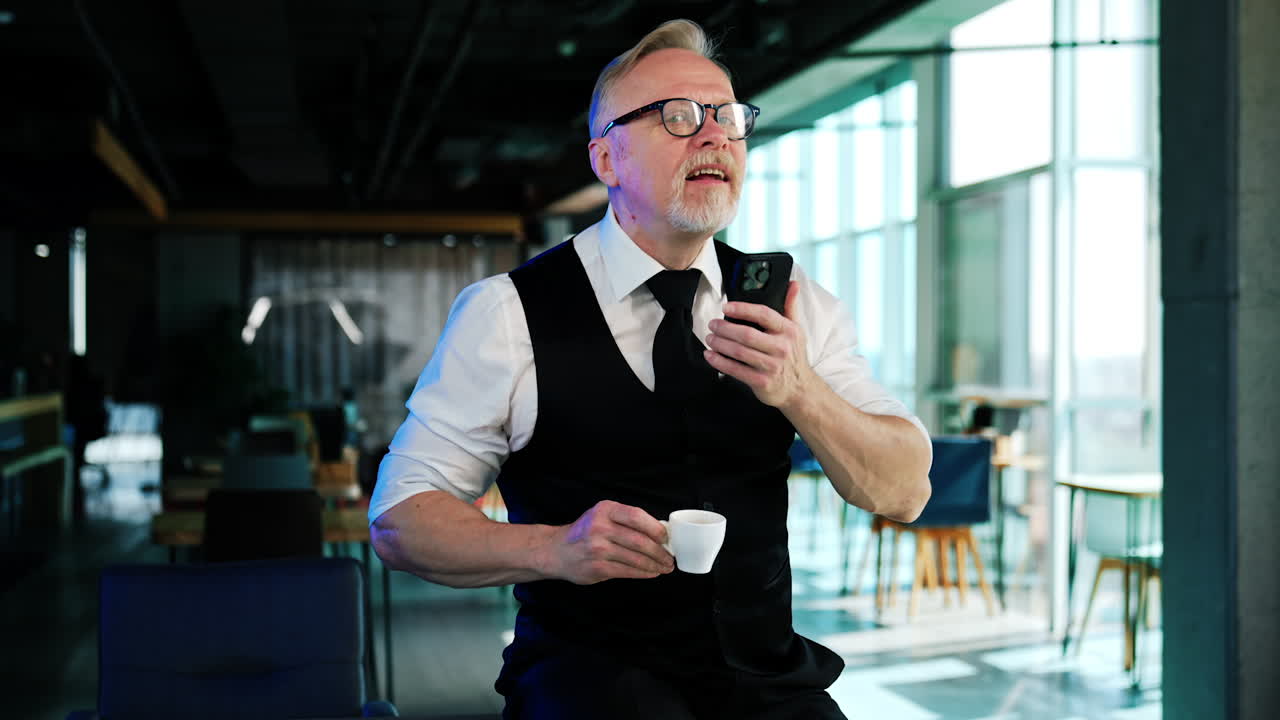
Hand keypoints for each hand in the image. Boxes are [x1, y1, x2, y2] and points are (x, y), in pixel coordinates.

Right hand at [546, 500, 673, 584]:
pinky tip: (651, 573)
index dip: (656, 529)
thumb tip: (659, 533)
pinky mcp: (597, 567)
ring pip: (636, 558)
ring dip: (655, 565)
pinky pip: (627, 571)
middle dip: (660, 552)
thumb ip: (626, 521)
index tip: (666, 538)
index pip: (637, 517)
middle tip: (670, 558)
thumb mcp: (602, 516)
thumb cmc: (585, 532)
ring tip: (665, 567)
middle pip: (640, 541)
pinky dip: (643, 573)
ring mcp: (598, 548)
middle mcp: (600, 527)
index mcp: (605, 510)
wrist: (557, 551)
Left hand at [705, 281, 815, 408]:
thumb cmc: (793, 356)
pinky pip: (736, 370)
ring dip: (720, 344)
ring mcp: (771, 366)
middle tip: (713, 324)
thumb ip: (790, 306)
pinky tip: (711, 355)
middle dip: (725, 328)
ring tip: (710, 338)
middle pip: (747, 334)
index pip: (764, 314)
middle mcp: (781, 348)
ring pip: (739, 352)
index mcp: (788, 331)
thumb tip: (793, 284)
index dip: (743, 309)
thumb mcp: (796, 330)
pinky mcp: (762, 382)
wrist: (799, 388)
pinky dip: (720, 362)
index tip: (726, 307)